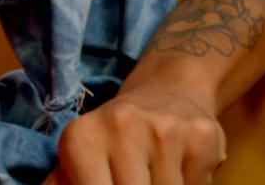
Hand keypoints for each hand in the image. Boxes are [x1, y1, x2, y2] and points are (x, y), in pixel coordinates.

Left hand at [43, 85, 227, 184]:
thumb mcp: (82, 155)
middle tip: (133, 179)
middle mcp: (120, 127)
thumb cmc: (117, 135)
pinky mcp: (201, 136)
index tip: (112, 184)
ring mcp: (164, 131)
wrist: (168, 89)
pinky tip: (180, 169)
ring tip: (155, 175)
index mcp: (81, 139)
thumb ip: (63, 181)